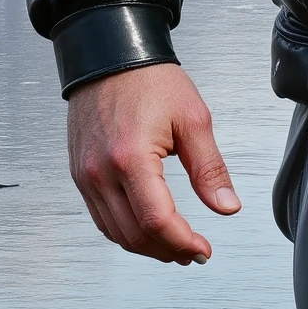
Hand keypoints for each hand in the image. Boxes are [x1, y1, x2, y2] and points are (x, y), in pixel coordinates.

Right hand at [66, 62, 240, 263]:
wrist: (109, 56)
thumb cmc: (148, 80)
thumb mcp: (192, 119)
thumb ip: (210, 168)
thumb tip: (226, 206)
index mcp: (131, 157)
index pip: (156, 221)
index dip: (183, 243)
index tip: (203, 249)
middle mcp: (101, 171)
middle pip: (134, 235)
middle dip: (168, 251)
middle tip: (194, 253)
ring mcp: (86, 175)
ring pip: (115, 233)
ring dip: (147, 247)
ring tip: (175, 246)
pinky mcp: (80, 174)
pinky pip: (100, 218)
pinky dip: (125, 232)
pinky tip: (147, 230)